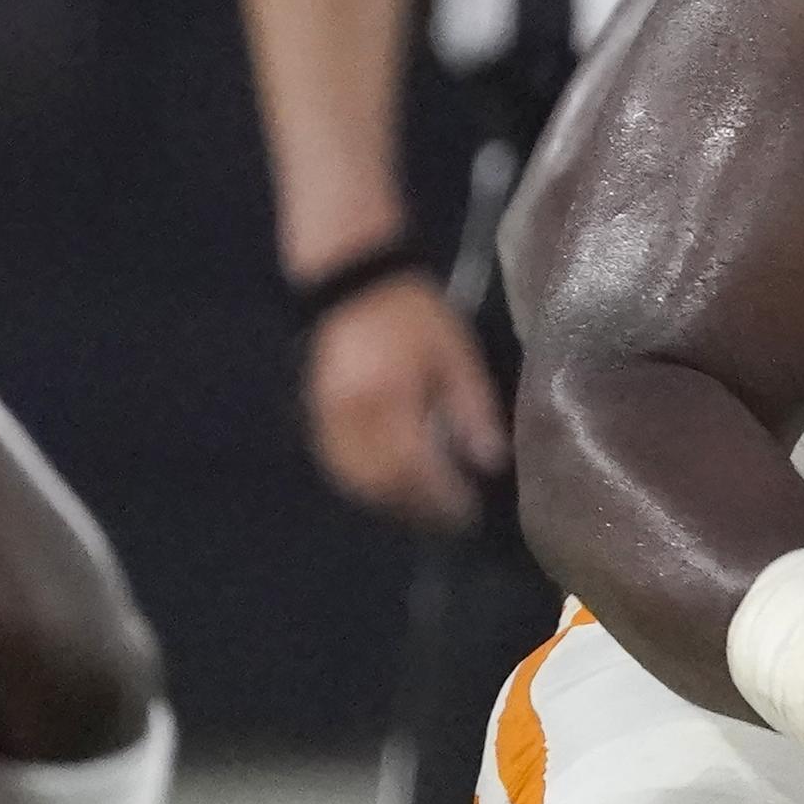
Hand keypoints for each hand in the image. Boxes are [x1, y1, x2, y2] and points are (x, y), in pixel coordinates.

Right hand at [304, 276, 505, 530]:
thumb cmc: (414, 316)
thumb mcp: (455, 355)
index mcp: (386, 401)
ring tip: (425, 510)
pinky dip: (365, 485)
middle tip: (450, 520)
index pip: (414, 469)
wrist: (354, 283)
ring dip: (390, 503)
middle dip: (417, 509)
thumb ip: (472, 410)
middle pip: (382, 484)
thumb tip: (489, 462)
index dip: (441, 497)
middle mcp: (349, 419)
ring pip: (356, 482)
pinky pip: (338, 467)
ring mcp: (325, 421)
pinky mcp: (314, 418)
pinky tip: (391, 488)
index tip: (468, 513)